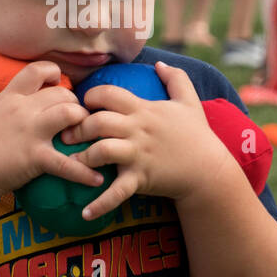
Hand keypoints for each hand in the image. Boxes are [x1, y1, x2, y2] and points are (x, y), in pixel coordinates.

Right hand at [0, 61, 100, 197]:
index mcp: (9, 97)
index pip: (37, 71)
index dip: (54, 73)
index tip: (59, 84)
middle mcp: (23, 109)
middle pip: (62, 93)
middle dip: (75, 104)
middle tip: (77, 120)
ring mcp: (31, 131)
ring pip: (71, 113)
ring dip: (83, 124)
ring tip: (87, 139)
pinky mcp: (36, 157)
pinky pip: (69, 163)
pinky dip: (86, 172)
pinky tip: (97, 180)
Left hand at [62, 60, 223, 216]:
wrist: (209, 170)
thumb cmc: (197, 135)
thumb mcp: (189, 101)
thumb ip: (176, 78)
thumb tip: (159, 63)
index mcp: (144, 109)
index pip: (109, 94)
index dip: (91, 96)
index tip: (83, 105)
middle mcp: (138, 129)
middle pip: (98, 121)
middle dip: (78, 127)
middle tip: (67, 135)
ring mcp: (138, 154)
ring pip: (101, 151)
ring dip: (81, 158)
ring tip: (70, 163)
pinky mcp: (141, 178)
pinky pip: (117, 191)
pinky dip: (100, 204)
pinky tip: (85, 213)